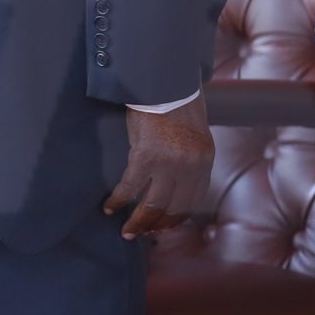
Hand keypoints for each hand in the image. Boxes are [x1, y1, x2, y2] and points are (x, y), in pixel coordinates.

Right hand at [105, 97, 214, 239]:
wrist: (164, 81)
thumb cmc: (177, 100)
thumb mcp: (195, 132)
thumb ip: (190, 155)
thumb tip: (177, 175)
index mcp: (205, 160)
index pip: (193, 199)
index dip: (178, 216)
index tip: (166, 225)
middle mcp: (190, 166)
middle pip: (174, 207)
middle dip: (157, 225)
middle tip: (144, 233)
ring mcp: (168, 164)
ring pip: (152, 205)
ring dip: (138, 222)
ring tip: (127, 231)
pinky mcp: (145, 157)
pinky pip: (130, 188)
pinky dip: (118, 201)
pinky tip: (110, 208)